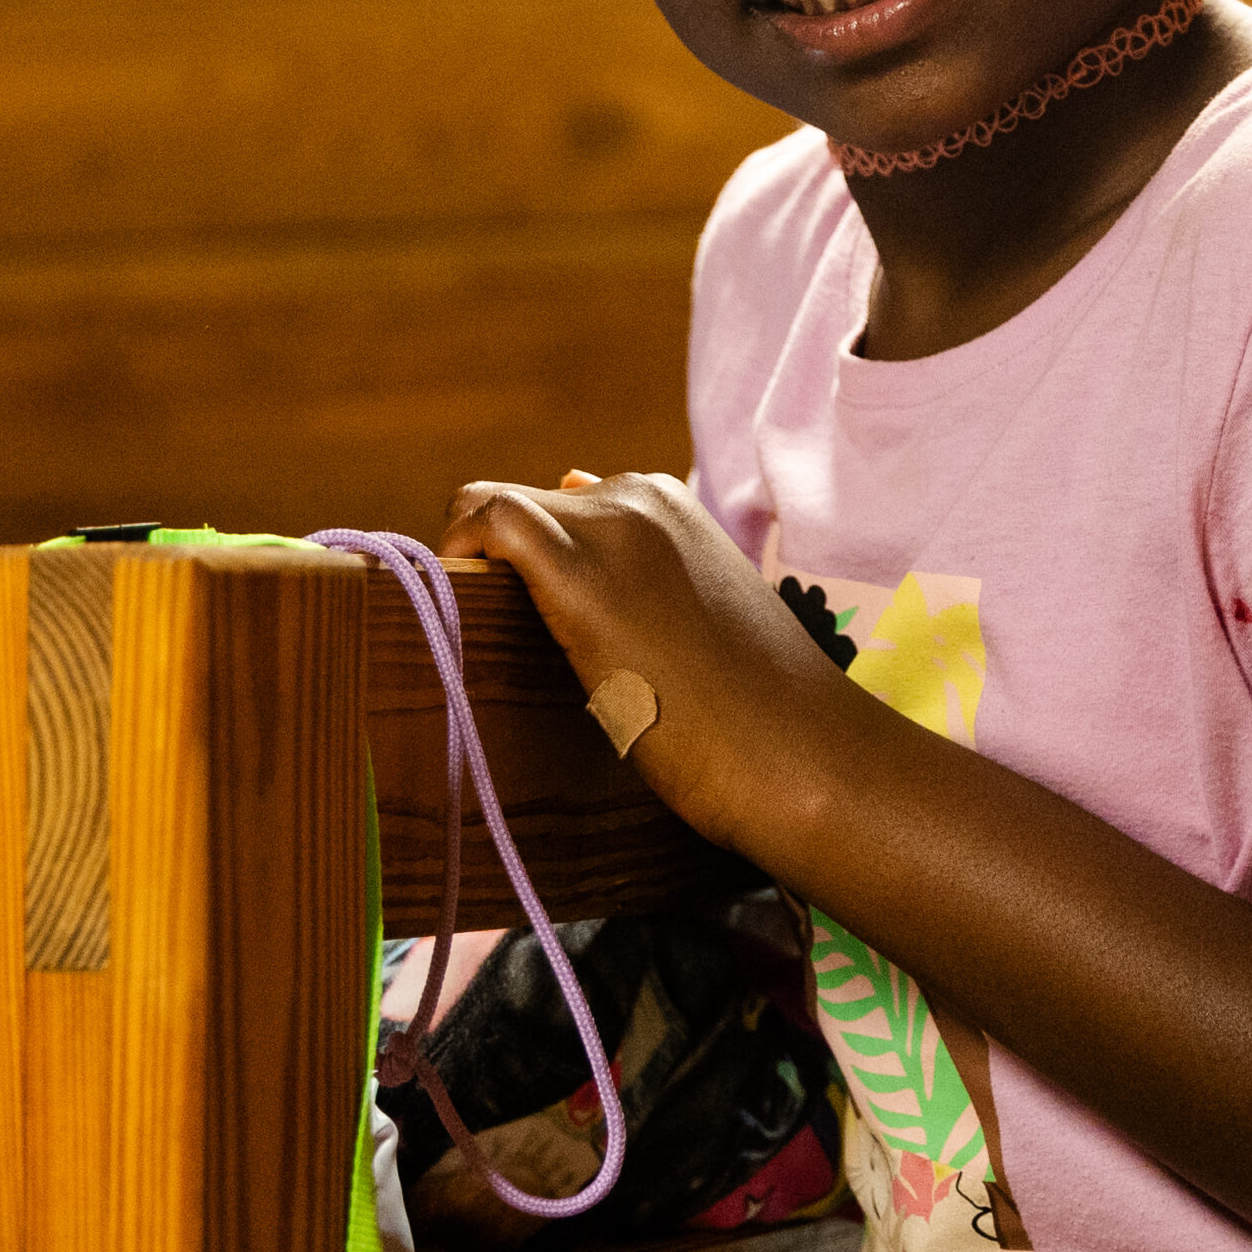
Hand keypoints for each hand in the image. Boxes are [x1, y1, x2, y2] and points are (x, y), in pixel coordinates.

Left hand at [437, 471, 852, 851]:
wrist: (801, 753)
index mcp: (674, 508)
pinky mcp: (583, 572)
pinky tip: (450, 606)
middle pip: (526, 509)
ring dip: (470, 564)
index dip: (532, 559)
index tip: (520, 619)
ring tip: (467, 638)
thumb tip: (582, 551)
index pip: (568, 504)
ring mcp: (613, 527)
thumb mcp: (701, 626)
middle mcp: (641, 498)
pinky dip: (454, 549)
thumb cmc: (757, 715)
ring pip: (495, 506)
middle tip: (489, 643)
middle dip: (496, 565)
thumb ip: (648, 588)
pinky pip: (488, 519)